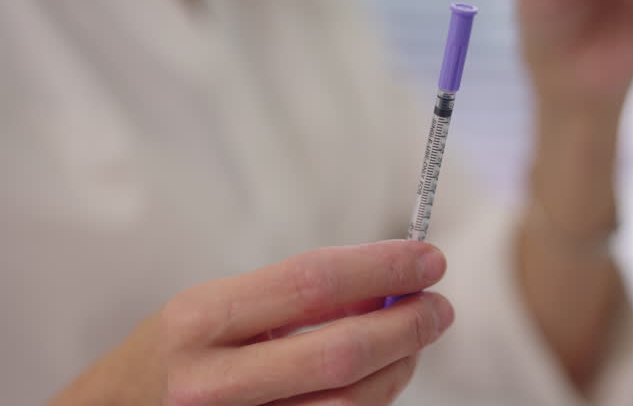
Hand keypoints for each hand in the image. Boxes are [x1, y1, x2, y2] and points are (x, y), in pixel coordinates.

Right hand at [48, 241, 451, 405]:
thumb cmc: (173, 356)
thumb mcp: (217, 309)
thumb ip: (294, 298)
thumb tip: (383, 284)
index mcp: (202, 319)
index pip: (312, 281)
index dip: (381, 267)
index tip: (427, 259)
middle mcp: (213, 381)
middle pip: (340, 352)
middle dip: (407, 326)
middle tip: (440, 307)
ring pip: (348, 404)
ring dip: (398, 369)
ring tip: (414, 342)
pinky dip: (371, 403)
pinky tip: (381, 378)